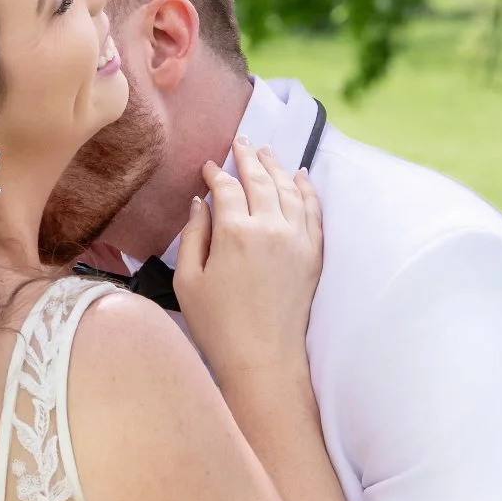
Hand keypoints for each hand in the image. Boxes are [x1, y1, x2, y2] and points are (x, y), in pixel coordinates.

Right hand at [172, 134, 323, 392]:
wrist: (262, 358)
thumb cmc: (217, 325)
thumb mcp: (188, 280)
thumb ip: (193, 235)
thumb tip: (200, 203)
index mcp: (233, 232)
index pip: (226, 187)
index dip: (215, 172)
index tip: (208, 166)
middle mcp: (269, 227)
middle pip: (260, 179)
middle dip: (248, 157)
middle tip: (241, 142)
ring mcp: (296, 239)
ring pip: (288, 188)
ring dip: (277, 166)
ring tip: (267, 152)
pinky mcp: (313, 253)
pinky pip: (313, 210)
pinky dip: (306, 189)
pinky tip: (300, 177)